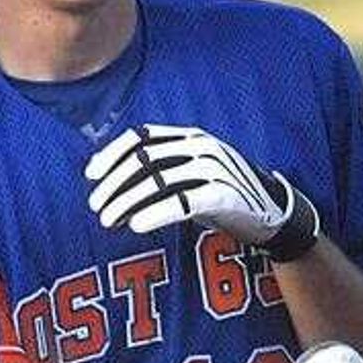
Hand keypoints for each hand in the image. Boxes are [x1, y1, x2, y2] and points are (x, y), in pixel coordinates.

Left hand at [85, 125, 318, 256]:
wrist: (271, 212)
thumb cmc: (222, 192)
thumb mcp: (191, 173)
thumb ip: (160, 169)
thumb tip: (111, 182)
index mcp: (190, 136)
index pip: (142, 138)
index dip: (112, 155)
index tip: (91, 176)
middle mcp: (200, 147)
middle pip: (145, 161)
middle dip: (115, 184)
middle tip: (96, 207)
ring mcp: (214, 169)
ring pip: (159, 181)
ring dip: (127, 202)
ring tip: (109, 220)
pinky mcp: (223, 195)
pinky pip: (182, 203)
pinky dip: (155, 213)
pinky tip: (136, 225)